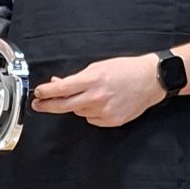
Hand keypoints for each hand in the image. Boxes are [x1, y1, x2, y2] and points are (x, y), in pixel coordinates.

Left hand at [31, 54, 165, 128]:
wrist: (150, 80)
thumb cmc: (126, 70)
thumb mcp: (98, 67)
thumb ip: (77, 77)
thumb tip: (58, 83)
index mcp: (92, 80)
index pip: (61, 89)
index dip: (45, 92)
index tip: (38, 93)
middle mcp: (97, 97)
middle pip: (63, 106)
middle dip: (47, 105)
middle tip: (38, 105)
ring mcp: (104, 111)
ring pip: (78, 112)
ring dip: (76, 105)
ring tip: (89, 95)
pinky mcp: (111, 121)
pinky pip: (91, 119)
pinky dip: (91, 112)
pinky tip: (102, 103)